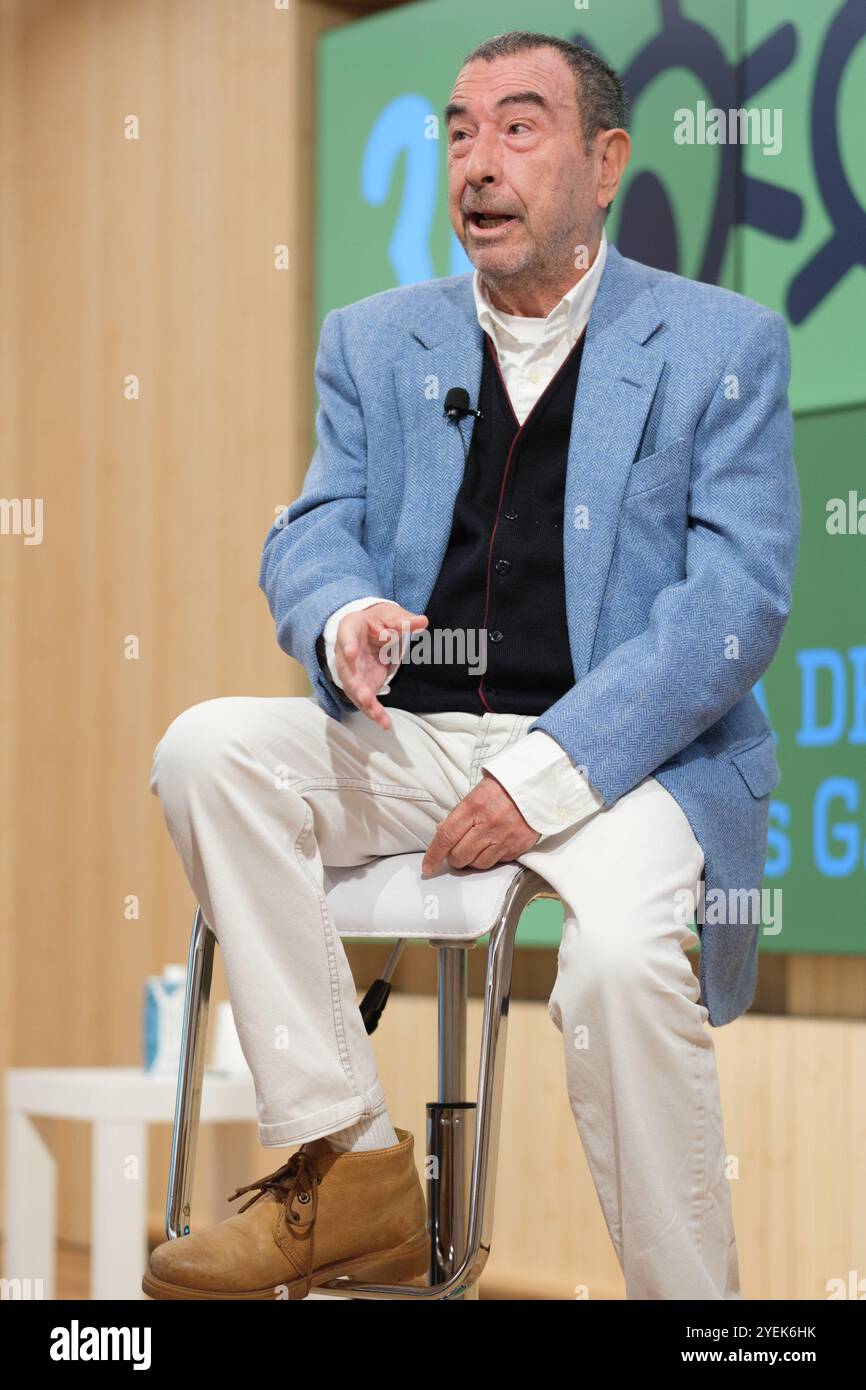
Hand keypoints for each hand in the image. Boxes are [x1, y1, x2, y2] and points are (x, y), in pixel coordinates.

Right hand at [334, 602, 427, 730]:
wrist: (367, 630)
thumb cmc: (376, 621)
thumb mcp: (389, 615)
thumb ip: (403, 621)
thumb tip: (423, 621)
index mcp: (350, 628)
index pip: (346, 635)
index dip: (347, 645)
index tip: (351, 653)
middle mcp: (345, 653)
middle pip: (347, 670)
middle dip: (355, 685)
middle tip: (364, 695)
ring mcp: (351, 672)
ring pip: (355, 690)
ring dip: (366, 704)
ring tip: (378, 716)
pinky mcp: (361, 685)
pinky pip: (365, 701)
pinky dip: (374, 712)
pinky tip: (385, 723)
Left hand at [421, 771, 539, 875]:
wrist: (538, 785)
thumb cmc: (503, 787)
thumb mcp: (476, 793)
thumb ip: (459, 814)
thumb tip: (442, 833)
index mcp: (473, 806)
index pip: (446, 836)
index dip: (434, 855)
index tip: (427, 866)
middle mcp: (488, 823)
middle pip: (460, 855)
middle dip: (453, 859)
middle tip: (455, 854)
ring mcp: (504, 836)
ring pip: (478, 864)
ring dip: (472, 861)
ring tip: (475, 850)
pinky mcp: (518, 846)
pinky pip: (498, 862)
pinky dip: (491, 859)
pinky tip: (492, 847)